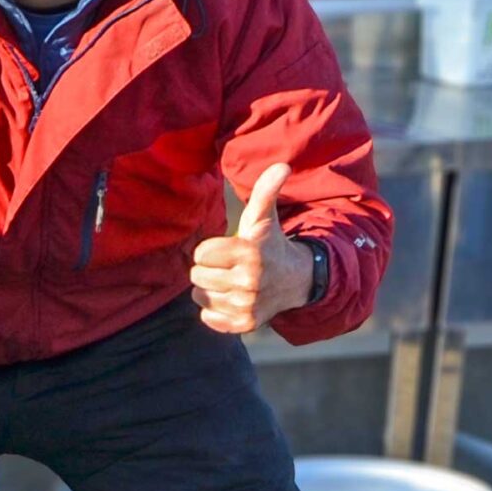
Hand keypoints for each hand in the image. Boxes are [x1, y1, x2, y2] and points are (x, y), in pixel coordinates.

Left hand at [189, 162, 313, 334]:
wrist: (294, 280)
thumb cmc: (269, 245)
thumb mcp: (264, 218)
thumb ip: (265, 192)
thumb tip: (281, 166)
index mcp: (248, 253)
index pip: (200, 254)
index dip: (210, 250)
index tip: (227, 250)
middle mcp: (248, 282)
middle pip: (196, 277)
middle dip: (209, 269)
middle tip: (228, 266)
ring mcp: (246, 305)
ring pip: (201, 296)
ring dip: (211, 289)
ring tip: (231, 281)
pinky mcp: (244, 324)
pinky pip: (208, 318)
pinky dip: (215, 310)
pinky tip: (232, 298)